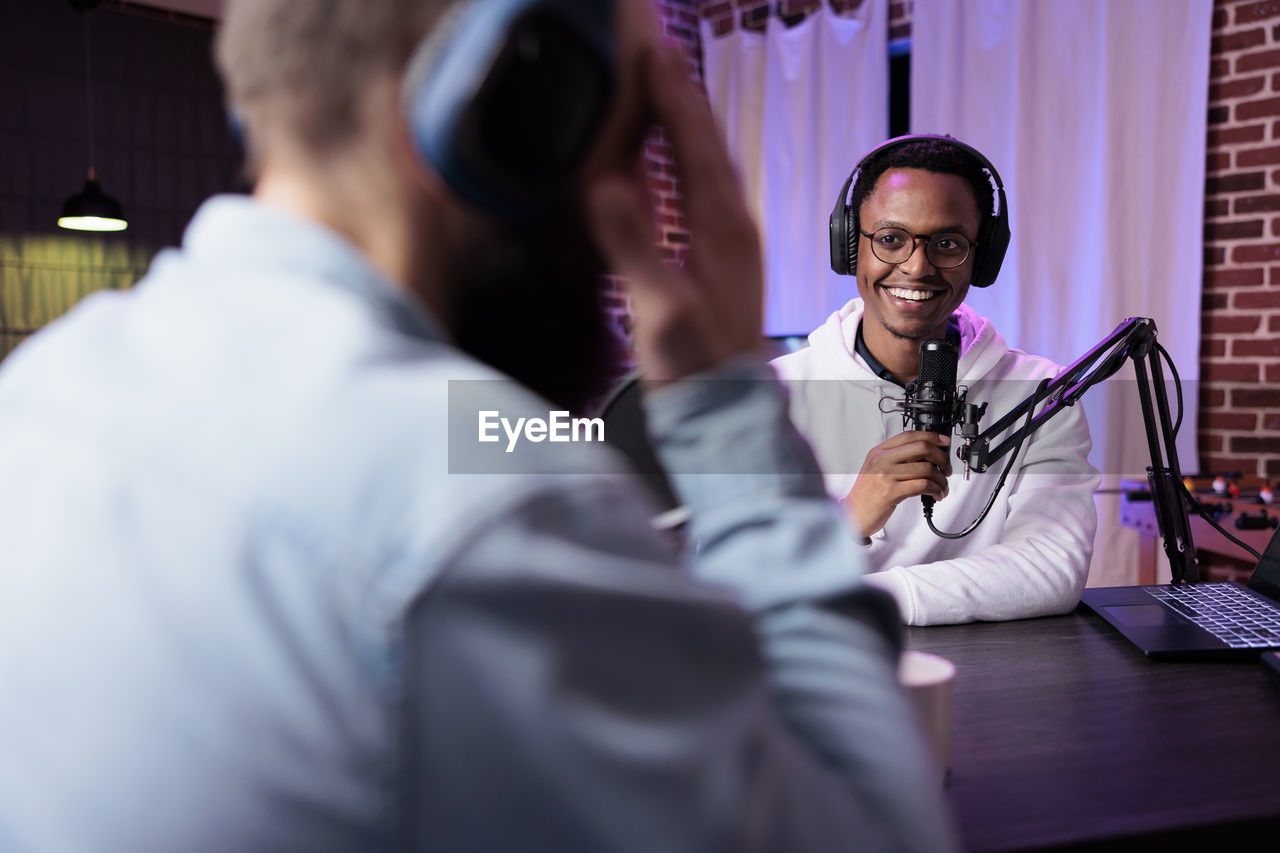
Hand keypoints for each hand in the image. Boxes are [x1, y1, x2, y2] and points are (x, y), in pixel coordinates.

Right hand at [587, 43, 762, 382]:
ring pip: (711, 164)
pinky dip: (688, 162)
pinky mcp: (723, 259)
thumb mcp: (660, 309)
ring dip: (688, 124)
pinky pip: (706, 191)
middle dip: (682, 96)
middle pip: (707, 143)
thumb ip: (634, 246)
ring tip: (667, 92)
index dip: (671, 96)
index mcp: (719, 228)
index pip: (693, 143)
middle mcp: (733, 226)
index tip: (653, 52)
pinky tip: (674, 165)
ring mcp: (732, 242)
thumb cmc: (695, 367)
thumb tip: (606, 185)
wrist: (725, 412)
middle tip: (659, 53)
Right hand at [843, 432, 952, 537]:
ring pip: (926, 469)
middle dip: (941, 458)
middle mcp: (882, 460)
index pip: (909, 436)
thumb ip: (896, 459)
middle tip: (946, 468)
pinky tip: (936, 495)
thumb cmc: (867, 494)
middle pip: (922, 448)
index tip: (944, 442)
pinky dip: (935, 490)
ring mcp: (886, 475)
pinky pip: (922, 485)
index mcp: (879, 452)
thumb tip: (926, 456)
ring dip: (941, 480)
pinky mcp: (891, 492)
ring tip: (942, 487)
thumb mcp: (876, 469)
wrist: (852, 515)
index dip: (932, 436)